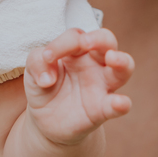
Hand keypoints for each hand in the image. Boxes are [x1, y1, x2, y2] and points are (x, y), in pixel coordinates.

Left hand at [24, 28, 134, 145]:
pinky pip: (118, 105)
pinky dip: (121, 103)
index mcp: (77, 50)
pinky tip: (119, 102)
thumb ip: (37, 62)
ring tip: (112, 58)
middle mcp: (94, 63)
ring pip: (124, 68)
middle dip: (99, 39)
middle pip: (107, 41)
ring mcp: (102, 85)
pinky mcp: (103, 109)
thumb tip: (48, 78)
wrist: (45, 119)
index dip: (61, 44)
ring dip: (122, 61)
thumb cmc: (44, 86)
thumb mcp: (33, 70)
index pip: (76, 37)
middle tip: (84, 43)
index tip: (47, 57)